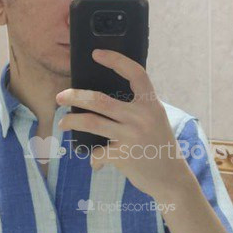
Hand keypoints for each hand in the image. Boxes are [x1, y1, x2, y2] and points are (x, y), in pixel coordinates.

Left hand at [55, 48, 190, 201]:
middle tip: (60, 96)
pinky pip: (98, 152)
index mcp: (151, 104)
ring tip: (63, 122)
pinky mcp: (124, 156)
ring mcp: (131, 136)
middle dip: (74, 96)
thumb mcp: (155, 120)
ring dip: (71, 121)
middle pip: (99, 100)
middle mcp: (141, 117)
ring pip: (91, 122)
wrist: (171, 178)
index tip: (97, 54)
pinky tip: (96, 161)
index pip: (135, 73)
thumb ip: (137, 108)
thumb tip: (100, 102)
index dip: (116, 60)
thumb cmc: (159, 146)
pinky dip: (94, 158)